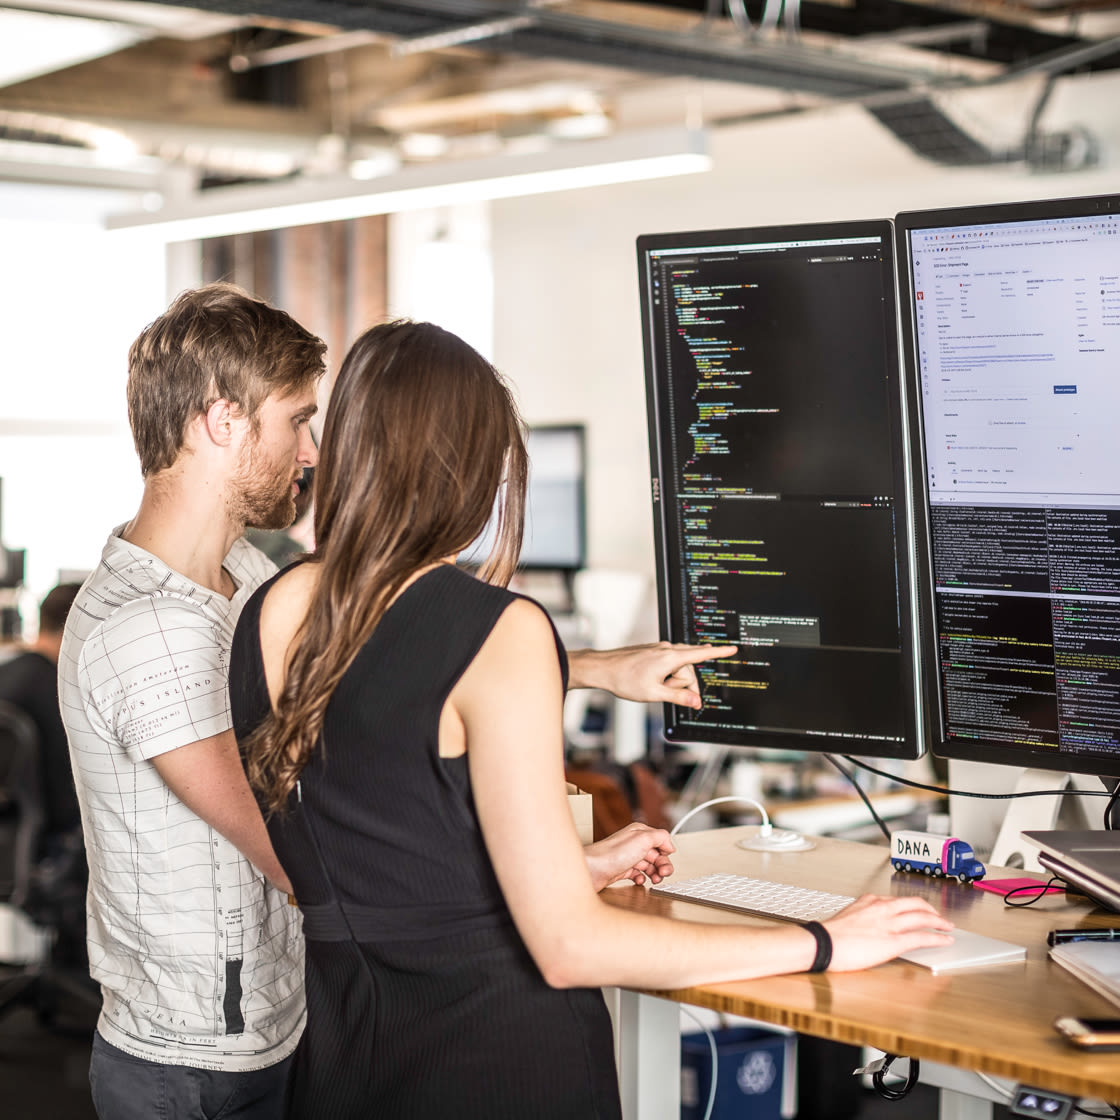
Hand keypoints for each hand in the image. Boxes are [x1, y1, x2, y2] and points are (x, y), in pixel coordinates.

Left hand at [567, 642, 736, 707]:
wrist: (602, 668)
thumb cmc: (625, 680)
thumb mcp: (654, 694)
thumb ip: (678, 697)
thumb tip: (696, 702)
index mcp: (670, 657)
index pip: (701, 654)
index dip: (719, 652)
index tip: (733, 648)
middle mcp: (667, 649)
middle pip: (689, 668)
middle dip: (682, 683)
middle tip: (662, 690)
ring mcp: (659, 649)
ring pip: (678, 667)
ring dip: (671, 680)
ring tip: (651, 684)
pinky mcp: (653, 651)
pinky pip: (668, 664)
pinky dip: (665, 675)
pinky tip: (650, 678)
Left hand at [584, 821, 675, 890]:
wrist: (592, 870)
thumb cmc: (612, 854)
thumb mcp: (643, 838)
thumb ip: (661, 837)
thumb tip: (670, 845)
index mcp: (639, 833)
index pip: (661, 842)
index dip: (666, 854)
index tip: (664, 864)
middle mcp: (634, 844)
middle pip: (656, 855)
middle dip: (662, 866)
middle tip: (661, 875)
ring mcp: (628, 857)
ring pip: (648, 866)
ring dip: (654, 874)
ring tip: (653, 880)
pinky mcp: (621, 870)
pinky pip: (637, 875)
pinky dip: (641, 879)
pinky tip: (640, 881)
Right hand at [822, 895, 953, 971]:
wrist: (823, 943)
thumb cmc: (830, 935)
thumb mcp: (847, 917)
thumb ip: (862, 916)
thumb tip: (869, 926)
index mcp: (869, 900)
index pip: (897, 900)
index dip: (911, 906)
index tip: (916, 910)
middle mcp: (882, 907)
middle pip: (915, 904)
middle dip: (930, 910)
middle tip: (938, 917)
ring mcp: (889, 923)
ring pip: (922, 918)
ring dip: (938, 921)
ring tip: (947, 926)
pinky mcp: (894, 941)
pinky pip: (921, 937)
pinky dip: (937, 938)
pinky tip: (944, 940)